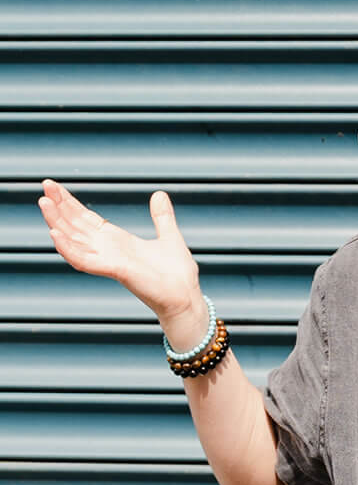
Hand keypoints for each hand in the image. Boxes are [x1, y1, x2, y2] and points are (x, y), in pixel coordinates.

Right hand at [37, 179, 203, 332]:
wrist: (186, 298)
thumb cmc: (176, 275)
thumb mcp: (169, 237)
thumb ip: (162, 217)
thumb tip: (159, 194)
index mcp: (117, 241)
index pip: (86, 219)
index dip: (70, 203)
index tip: (54, 186)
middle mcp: (108, 251)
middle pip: (75, 225)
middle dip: (59, 206)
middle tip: (45, 185)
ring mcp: (108, 261)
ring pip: (73, 240)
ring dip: (57, 223)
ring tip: (44, 203)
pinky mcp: (115, 271)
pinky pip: (84, 260)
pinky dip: (68, 248)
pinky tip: (55, 234)